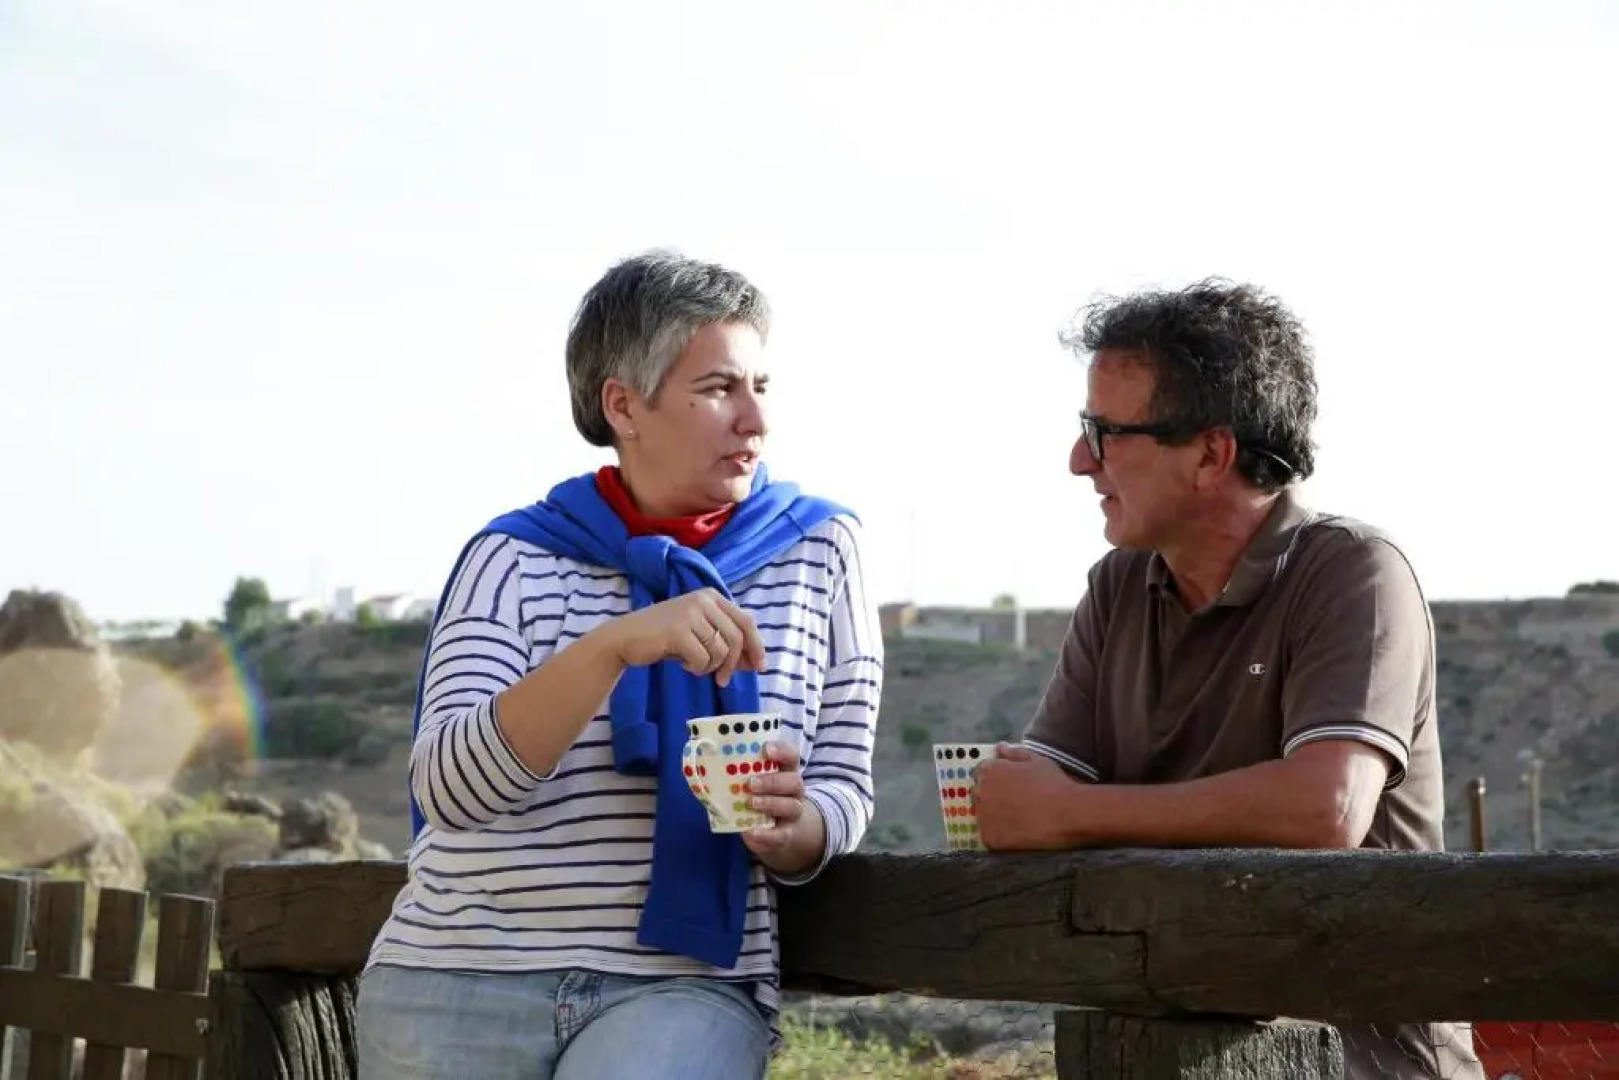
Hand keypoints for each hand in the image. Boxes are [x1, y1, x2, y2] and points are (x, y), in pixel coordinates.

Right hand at [603, 588, 765, 686]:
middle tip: (723, 681)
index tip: (760, 667)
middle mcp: (703, 599)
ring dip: (711, 667)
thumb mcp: (700, 637)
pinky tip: (683, 664)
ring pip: (721, 651)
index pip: (746, 621)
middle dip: (734, 664)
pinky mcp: (678, 630)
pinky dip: (696, 668)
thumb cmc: (665, 639)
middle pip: (737, 637)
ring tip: (694, 665)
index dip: (756, 646)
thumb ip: (727, 644)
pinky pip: (703, 659)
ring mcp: (690, 613)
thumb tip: (757, 662)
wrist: (625, 639)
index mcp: (711, 596)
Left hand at [740, 739, 825, 874]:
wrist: (781, 829)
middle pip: (793, 781)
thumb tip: (703, 766)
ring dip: (771, 803)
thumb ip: (737, 774)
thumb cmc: (761, 797)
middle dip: (772, 781)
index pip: (791, 755)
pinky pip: (781, 835)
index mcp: (785, 771)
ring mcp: (793, 813)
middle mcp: (793, 791)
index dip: (782, 750)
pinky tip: (751, 832)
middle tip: (750, 783)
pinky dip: (766, 835)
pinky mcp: (787, 834)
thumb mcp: (753, 782)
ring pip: (792, 806)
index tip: (766, 749)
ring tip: (750, 803)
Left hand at [975, 743, 1085, 850]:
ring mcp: (984, 816)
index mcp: (990, 770)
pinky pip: (989, 837)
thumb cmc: (1056, 784)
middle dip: (993, 798)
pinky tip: (1019, 834)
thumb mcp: (1037, 761)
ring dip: (995, 818)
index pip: (980, 773)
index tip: (1007, 787)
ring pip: (983, 817)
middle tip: (1016, 805)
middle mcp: (981, 791)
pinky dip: (1001, 837)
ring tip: (1020, 821)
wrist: (1069, 813)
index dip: (994, 780)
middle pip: (979, 795)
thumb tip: (999, 748)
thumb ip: (1015, 753)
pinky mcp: (990, 838)